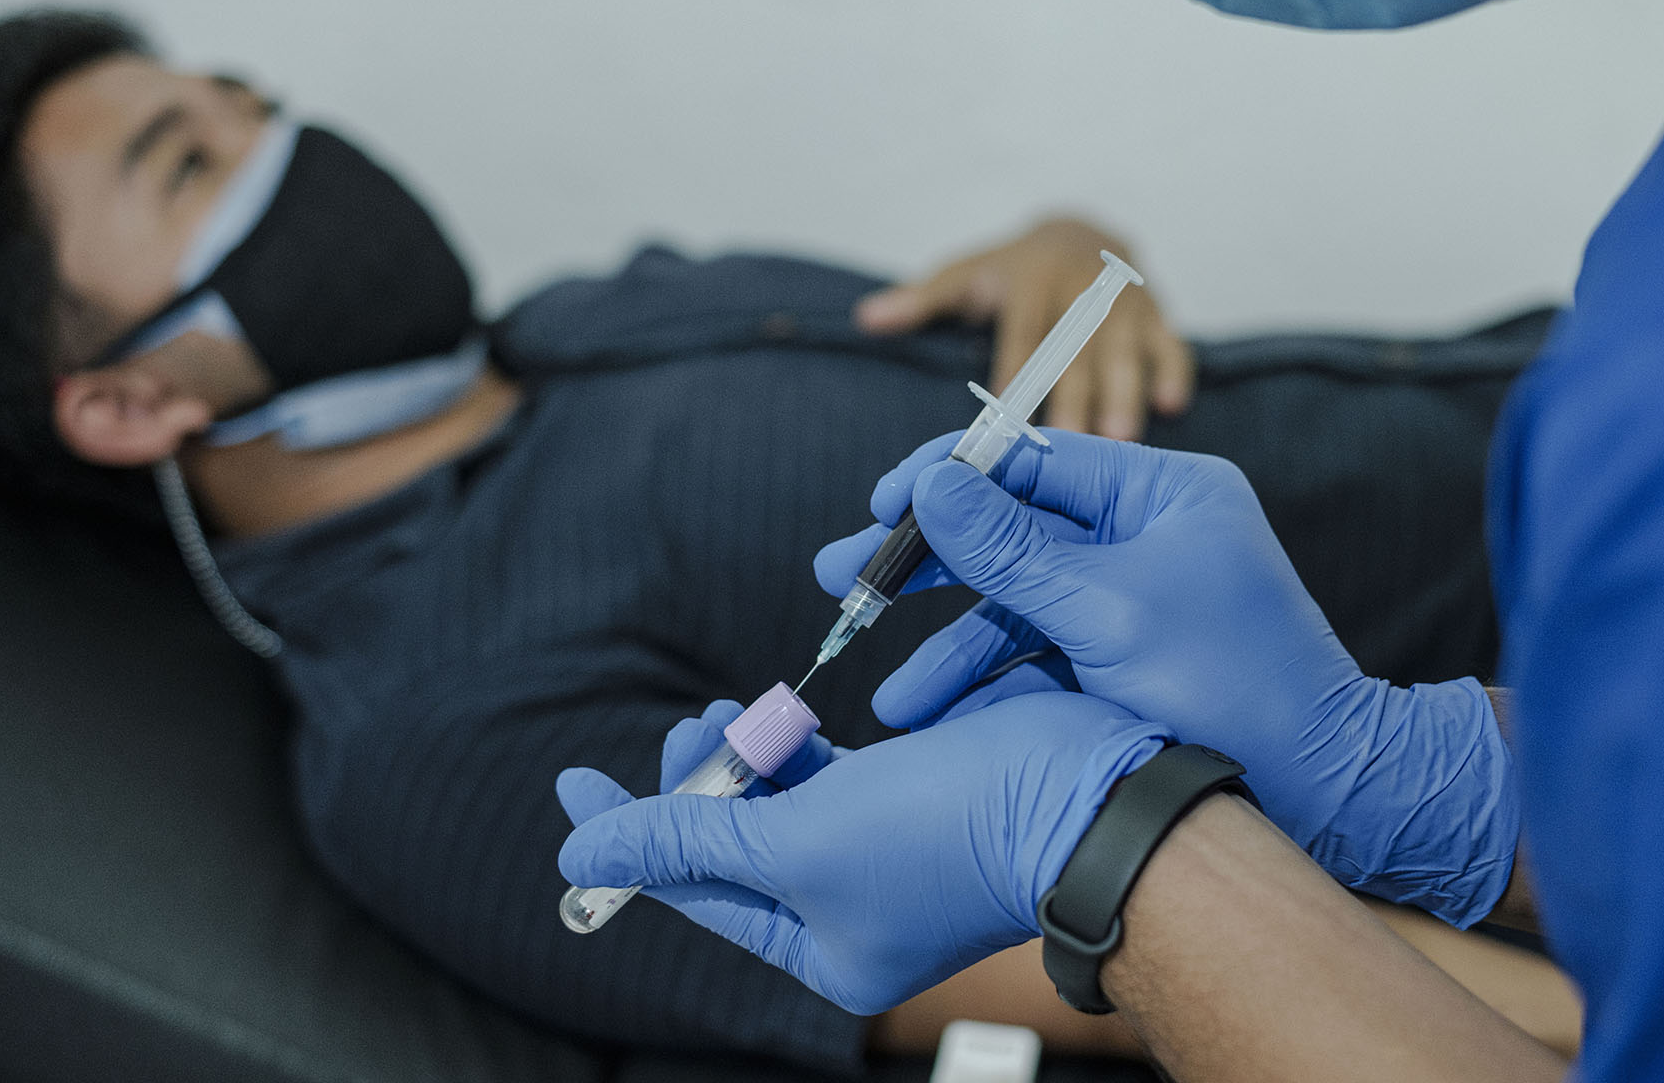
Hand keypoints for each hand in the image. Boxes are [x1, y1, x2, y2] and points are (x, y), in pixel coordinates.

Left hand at [558, 690, 1167, 1014]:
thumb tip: (580, 854)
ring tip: (731, 710)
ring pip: (785, 803)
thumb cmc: (948, 831)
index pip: (693, 891)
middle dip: (702, 783)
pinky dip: (804, 745)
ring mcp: (887, 858)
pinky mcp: (921, 800)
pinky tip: (793, 714)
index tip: (573, 783)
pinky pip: (835, 776)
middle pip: (738, 845)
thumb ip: (684, 841)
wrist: (1090, 799)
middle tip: (689, 725)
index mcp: (822, 952)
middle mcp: (852, 915)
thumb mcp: (799, 840)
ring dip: (750, 754)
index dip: (627, 833)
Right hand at [813, 430, 1519, 926]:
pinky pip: (1037, 658)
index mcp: (1161, 494)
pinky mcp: (1121, 664)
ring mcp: (1132, 602)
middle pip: (1010, 530)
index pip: (1033, 458)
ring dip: (947, 646)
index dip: (947, 477)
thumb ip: (1011, 549)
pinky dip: (988, 686)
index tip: (878, 505)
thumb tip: (931, 483)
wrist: (1326, 796)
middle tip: (843, 579)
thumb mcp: (1108, 611)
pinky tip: (935, 720)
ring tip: (884, 690)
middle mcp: (1143, 536)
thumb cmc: (1235, 689)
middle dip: (925, 562)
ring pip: (1014, 605)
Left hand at [853, 218, 1192, 439]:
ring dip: (1124, 391)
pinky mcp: (1157, 314)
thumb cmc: (1011, 272)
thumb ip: (921, 300)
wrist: (1079, 233)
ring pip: (1125, 348)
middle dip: (1074, 393)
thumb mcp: (964, 274)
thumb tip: (868, 318)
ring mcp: (1123, 301)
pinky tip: (1172, 406)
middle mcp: (1082, 286)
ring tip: (1120, 439)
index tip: (1006, 409)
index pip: (1023, 328)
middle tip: (1070, 443)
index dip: (1016, 366)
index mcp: (1032, 278)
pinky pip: (1171, 341)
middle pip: (1077, 345)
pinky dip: (1173, 370)